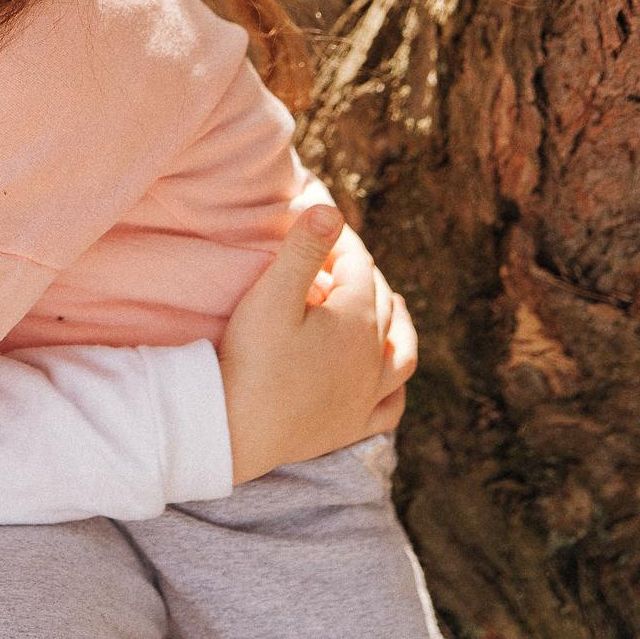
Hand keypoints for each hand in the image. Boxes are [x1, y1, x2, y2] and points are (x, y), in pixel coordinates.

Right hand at [218, 205, 416, 483]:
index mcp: (356, 320)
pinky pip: (392, 403)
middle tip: (337, 257)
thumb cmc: (251, 359)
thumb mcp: (272, 295)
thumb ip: (304, 249)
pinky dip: (396, 384)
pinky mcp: (354, 425)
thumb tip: (331, 209)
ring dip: (399, 323)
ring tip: (392, 303)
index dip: (341, 239)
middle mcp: (374, 357)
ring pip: (402, 351)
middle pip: (379, 301)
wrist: (237, 429)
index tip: (319, 222)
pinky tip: (389, 377)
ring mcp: (368, 395)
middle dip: (363, 272)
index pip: (359, 265)